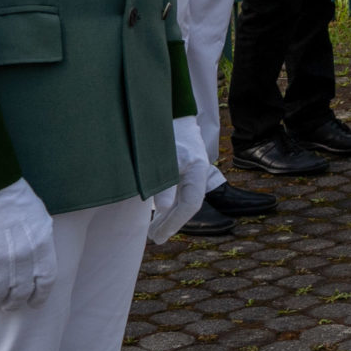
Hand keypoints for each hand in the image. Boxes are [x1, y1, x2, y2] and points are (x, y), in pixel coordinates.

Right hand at [0, 180, 54, 308]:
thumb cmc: (11, 198)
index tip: (34, 303)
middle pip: (20, 292)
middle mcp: (22, 258)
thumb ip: (39, 239)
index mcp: (41, 245)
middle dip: (14, 302)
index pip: (45, 280)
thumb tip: (37, 255)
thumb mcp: (38, 217)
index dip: (39, 295)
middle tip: (8, 305)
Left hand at [149, 118, 214, 243]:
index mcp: (195, 168)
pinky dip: (169, 206)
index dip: (175, 222)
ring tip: (153, 231)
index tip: (158, 237)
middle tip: (154, 239)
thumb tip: (165, 207)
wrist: (165, 111)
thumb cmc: (159, 132)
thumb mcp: (158, 157)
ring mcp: (191, 170)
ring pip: (185, 200)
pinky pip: (180, 193)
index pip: (191, 203)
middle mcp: (197, 170)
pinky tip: (157, 213)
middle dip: (172, 223)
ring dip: (170, 217)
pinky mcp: (182, 168)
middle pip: (189, 204)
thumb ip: (163, 182)